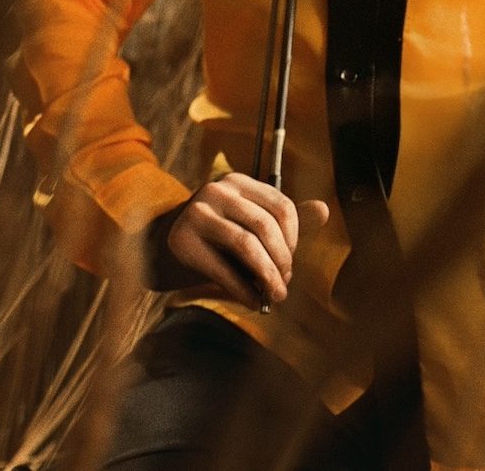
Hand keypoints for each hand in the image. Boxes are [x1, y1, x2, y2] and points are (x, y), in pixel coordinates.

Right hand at [162, 172, 330, 307]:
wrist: (159, 249)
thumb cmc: (214, 238)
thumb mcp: (248, 223)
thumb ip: (283, 219)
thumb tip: (324, 209)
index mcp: (238, 182)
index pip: (281, 206)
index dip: (294, 238)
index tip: (291, 262)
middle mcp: (217, 190)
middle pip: (265, 226)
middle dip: (282, 261)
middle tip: (285, 286)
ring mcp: (197, 213)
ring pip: (246, 245)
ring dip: (266, 276)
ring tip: (275, 296)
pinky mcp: (181, 240)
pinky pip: (223, 269)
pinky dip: (243, 290)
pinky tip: (253, 302)